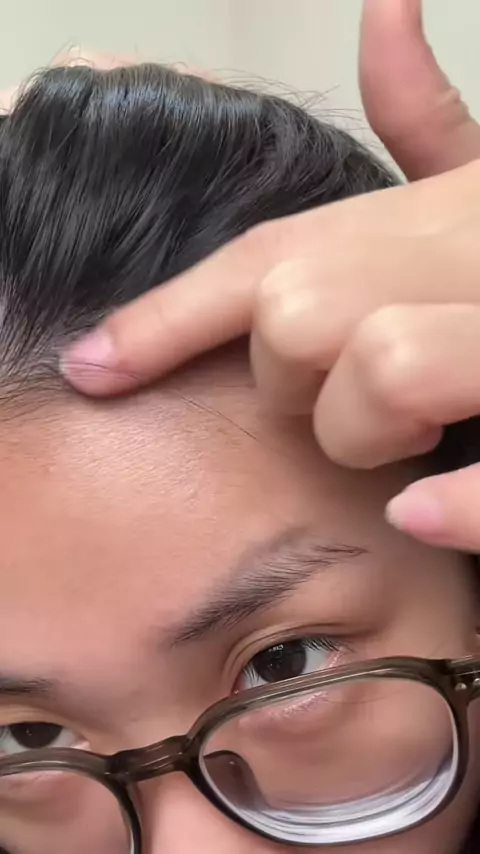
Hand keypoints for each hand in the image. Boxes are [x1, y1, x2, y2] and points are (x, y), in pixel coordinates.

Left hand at [60, 0, 479, 552]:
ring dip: (370, 423)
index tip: (93, 366)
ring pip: (381, 368)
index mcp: (434, 218)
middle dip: (299, 377)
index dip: (169, 317)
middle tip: (359, 393)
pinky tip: (423, 511)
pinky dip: (459, 499)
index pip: (266, 261)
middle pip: (299, 315)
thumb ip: (437, 121)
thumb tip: (387, 12)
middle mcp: (463, 260)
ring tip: (419, 427)